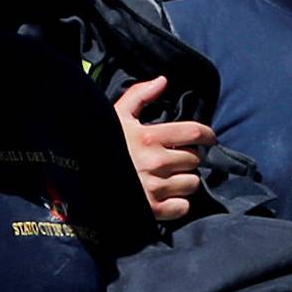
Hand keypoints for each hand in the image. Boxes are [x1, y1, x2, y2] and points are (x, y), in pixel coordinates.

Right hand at [113, 75, 214, 222]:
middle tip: (176, 160)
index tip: (209, 139)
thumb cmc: (100, 145)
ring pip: (192, 183)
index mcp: (150, 137)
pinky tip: (167, 197)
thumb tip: (163, 80)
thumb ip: (140, 95)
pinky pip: (182, 207)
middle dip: (189, 158)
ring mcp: (155, 188)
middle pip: (194, 160)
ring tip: (170, 178)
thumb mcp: (116, 116)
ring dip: (185, 181)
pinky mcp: (152, 210)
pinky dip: (179, 204)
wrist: (82, 180)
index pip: (194, 133)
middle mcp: (156, 163)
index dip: (207, 135)